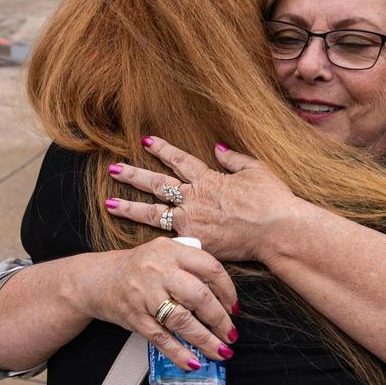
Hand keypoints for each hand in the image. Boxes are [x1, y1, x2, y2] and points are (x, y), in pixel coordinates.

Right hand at [86, 238, 238, 371]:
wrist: (98, 279)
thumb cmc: (138, 268)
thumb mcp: (164, 253)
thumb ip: (191, 263)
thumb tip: (223, 294)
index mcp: (171, 251)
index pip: (210, 268)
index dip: (227, 291)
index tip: (234, 308)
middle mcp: (158, 270)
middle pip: (199, 296)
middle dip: (220, 320)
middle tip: (231, 334)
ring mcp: (145, 294)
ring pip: (182, 320)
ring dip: (205, 340)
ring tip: (220, 351)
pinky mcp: (135, 317)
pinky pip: (161, 338)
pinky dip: (178, 353)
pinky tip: (193, 362)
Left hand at [105, 137, 300, 261]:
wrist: (276, 230)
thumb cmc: (272, 200)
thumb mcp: (256, 169)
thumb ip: (233, 158)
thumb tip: (218, 147)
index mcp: (208, 179)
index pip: (179, 160)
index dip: (162, 150)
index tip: (146, 142)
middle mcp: (194, 198)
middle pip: (156, 184)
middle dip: (133, 175)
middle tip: (114, 169)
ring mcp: (192, 221)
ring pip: (154, 213)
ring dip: (130, 207)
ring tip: (109, 203)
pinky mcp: (196, 243)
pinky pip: (171, 240)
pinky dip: (154, 240)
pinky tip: (140, 240)